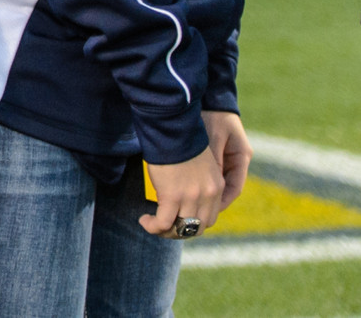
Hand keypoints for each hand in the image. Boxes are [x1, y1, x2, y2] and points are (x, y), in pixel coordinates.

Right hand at [141, 110, 248, 236]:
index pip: (210, 218)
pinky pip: (163, 222)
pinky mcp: (172, 196)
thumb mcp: (200, 164)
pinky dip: (153, 226)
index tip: (178, 218)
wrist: (173, 130)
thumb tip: (187, 188)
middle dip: (181, 231)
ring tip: (152, 224)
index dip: (194, 223)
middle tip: (165, 225)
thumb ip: (199, 179)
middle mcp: (207, 196)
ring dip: (165, 231)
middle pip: (198, 228)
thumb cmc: (181, 142)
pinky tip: (144, 220)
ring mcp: (191, 198)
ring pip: (181, 229)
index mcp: (216, 187)